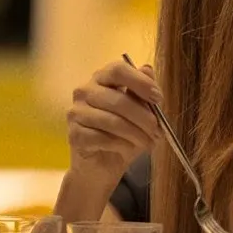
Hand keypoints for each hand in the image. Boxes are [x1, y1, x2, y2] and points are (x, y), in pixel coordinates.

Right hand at [65, 60, 161, 181]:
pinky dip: (122, 145)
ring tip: (149, 142)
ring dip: (136, 134)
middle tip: (158, 131)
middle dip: (144, 117)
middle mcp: (84, 91)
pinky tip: (128, 148)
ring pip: (112, 121)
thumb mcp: (142, 112)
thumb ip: (144, 91)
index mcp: (102, 79)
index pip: (118, 69)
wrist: (104, 163)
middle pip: (118, 98)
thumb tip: (147, 69)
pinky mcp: (74, 135)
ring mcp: (76, 113)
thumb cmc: (125, 133)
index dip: (140, 82)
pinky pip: (102, 138)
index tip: (158, 99)